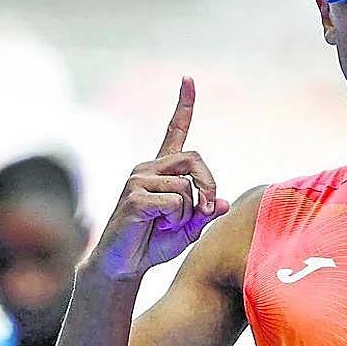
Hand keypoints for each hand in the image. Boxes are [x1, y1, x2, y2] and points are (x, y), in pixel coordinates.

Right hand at [88, 77, 230, 279]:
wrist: (123, 266)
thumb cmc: (154, 245)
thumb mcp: (188, 229)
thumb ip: (205, 213)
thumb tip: (223, 202)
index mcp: (161, 170)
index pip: (174, 131)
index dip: (183, 105)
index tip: (188, 79)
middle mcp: (147, 168)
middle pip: (195, 159)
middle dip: (209, 185)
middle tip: (206, 211)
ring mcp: (137, 180)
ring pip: (186, 187)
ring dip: (188, 212)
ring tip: (168, 225)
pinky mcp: (134, 197)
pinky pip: (174, 202)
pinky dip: (176, 220)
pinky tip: (156, 226)